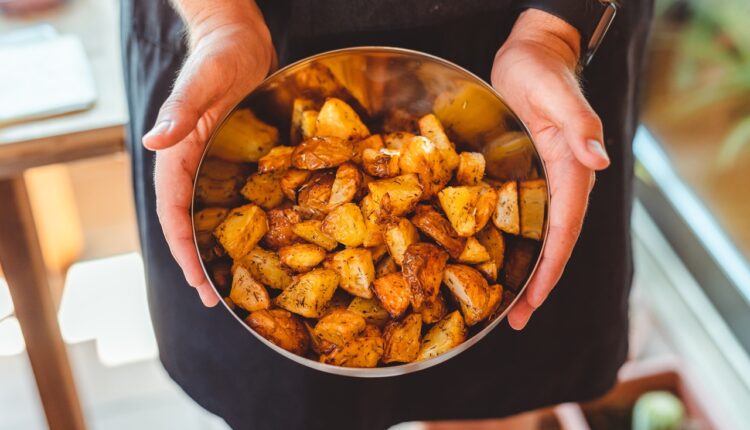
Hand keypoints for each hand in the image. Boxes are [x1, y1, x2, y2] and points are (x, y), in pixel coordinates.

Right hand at [142, 3, 274, 306]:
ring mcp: (210, 163)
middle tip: (214, 300)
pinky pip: (229, 198)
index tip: (198, 281)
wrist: (240, 38)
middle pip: (187, 223)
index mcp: (177, 153)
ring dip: (215, 249)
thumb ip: (181, 109)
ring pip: (207, 215)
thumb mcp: (205, 79)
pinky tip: (255, 242)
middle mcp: (190, 164)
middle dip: (198, 262)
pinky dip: (236, 224)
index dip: (182, 249)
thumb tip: (154, 141)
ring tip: (230, 284)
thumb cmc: (221, 53)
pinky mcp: (231, 159)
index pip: (173, 212)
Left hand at [491, 10, 609, 329]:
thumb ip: (579, 124)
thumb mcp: (558, 93)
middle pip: (554, 243)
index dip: (551, 267)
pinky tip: (496, 261)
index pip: (565, 229)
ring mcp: (543, 180)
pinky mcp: (525, 174)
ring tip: (507, 308)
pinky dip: (513, 243)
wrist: (532, 53)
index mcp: (572, 169)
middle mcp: (562, 181)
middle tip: (515, 321)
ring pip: (540, 236)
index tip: (535, 298)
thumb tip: (599, 162)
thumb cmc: (542, 69)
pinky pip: (522, 216)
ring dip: (526, 272)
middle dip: (538, 284)